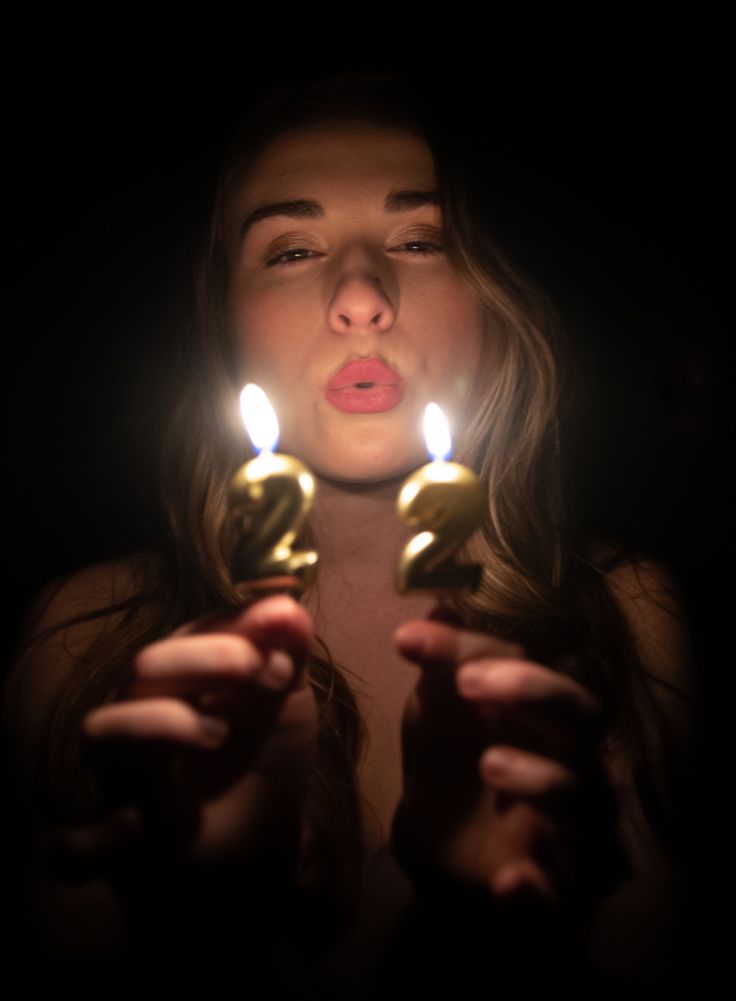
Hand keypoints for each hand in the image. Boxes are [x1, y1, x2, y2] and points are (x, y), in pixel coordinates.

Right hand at [48, 594, 317, 882]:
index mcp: (183, 677)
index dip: (231, 628)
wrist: (263, 841)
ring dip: (158, 722)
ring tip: (219, 735)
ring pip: (103, 730)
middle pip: (145, 670)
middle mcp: (143, 714)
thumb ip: (287, 655)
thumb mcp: (288, 704)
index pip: (190, 636)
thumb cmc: (265, 757)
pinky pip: (71, 844)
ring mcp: (123, 774)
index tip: (280, 624)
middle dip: (200, 660)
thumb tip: (290, 607)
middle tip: (256, 665)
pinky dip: (95, 835)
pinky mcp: (111, 839)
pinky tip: (133, 823)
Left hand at [390, 616, 627, 905]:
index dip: (472, 645)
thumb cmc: (451, 768)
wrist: (444, 858)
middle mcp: (567, 754)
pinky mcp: (566, 883)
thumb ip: (441, 670)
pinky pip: (568, 885)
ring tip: (489, 765)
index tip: (409, 638)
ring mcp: (573, 819)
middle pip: (579, 712)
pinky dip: (542, 885)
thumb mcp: (434, 717)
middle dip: (531, 689)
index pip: (523, 659)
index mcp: (536, 707)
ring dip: (539, 777)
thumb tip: (440, 603)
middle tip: (469, 682)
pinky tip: (510, 882)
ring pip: (582, 792)